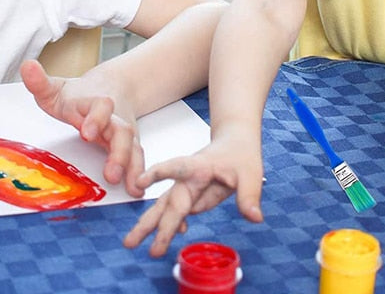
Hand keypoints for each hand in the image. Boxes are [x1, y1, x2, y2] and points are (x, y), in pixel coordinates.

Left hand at [20, 59, 144, 195]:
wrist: (110, 88)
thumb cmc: (78, 95)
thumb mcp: (56, 89)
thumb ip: (40, 82)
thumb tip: (26, 66)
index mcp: (94, 103)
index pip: (100, 106)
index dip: (96, 119)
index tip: (87, 133)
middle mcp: (113, 118)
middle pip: (122, 131)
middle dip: (118, 152)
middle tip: (110, 172)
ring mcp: (123, 132)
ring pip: (132, 147)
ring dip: (131, 166)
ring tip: (130, 186)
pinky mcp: (128, 146)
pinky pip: (136, 158)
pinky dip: (138, 174)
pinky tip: (136, 190)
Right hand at [122, 134, 263, 256]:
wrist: (236, 142)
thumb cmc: (240, 152)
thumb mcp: (251, 172)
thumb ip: (250, 195)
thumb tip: (255, 218)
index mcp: (199, 166)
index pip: (177, 168)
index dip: (158, 174)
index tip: (140, 182)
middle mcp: (188, 179)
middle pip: (167, 201)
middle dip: (151, 223)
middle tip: (132, 242)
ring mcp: (188, 189)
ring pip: (165, 209)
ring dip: (149, 226)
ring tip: (130, 243)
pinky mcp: (192, 197)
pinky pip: (177, 212)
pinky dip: (173, 224)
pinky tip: (174, 235)